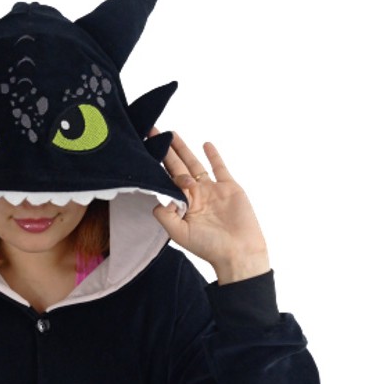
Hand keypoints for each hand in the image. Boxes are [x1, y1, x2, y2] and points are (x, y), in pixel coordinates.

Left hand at [152, 130, 269, 283]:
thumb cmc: (209, 247)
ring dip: (184, 149)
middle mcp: (195, 195)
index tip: (145, 151)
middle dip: (165, 151)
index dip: (156, 167)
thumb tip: (155, 198)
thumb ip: (165, 215)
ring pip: (194, 164)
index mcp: (182, 205)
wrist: (238, 251)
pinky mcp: (229, 187)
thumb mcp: (179, 233)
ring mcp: (211, 190)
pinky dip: (213, 156)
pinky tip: (205, 144)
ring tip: (172, 133)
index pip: (166, 181)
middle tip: (152, 133)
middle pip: (177, 167)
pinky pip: (219, 167)